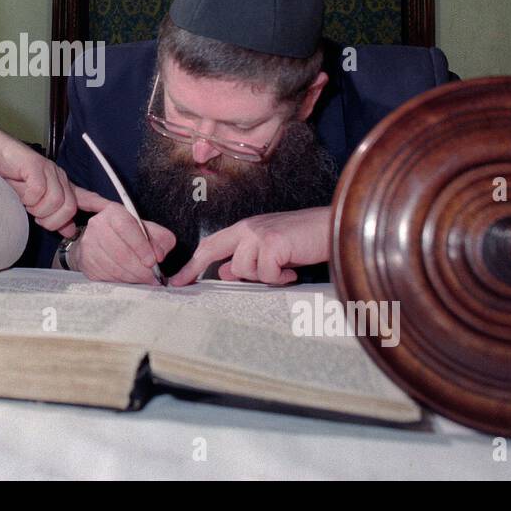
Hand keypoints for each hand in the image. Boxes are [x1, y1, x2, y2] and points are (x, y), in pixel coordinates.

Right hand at [0, 124, 100, 235]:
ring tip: (25, 201)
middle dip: (51, 219)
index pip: (87, 197)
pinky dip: (29, 199)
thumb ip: (51, 215)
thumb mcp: (31, 201)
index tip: (111, 212)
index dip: (99, 206)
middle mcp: (59, 177)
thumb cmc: (8, 176)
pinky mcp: (35, 166)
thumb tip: (69, 231)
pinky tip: (20, 192)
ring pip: (55, 202)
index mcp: (61, 185)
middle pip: (68, 208)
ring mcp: (48, 170)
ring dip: (37, 210)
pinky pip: (40, 192)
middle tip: (34, 214)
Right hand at [68, 199, 175, 283]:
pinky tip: (129, 277)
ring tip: (143, 278)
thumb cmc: (127, 233)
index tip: (153, 261)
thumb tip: (160, 255)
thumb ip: (161, 238)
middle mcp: (97, 225)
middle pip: (121, 253)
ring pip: (115, 268)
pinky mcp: (86, 262)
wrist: (100, 240)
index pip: (126, 228)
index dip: (141, 247)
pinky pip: (107, 276)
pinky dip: (122, 280)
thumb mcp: (147, 229)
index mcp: (114, 212)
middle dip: (141, 269)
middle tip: (153, 277)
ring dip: (133, 277)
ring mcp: (88, 244)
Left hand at [169, 205, 331, 286]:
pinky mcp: (273, 243)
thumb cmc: (303, 240)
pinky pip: (265, 273)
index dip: (193, 263)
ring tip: (283, 269)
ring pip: (242, 269)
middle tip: (193, 282)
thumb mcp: (270, 251)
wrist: (332, 228)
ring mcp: (259, 234)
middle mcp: (248, 228)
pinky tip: (291, 269)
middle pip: (215, 252)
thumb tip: (224, 273)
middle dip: (205, 269)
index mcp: (245, 229)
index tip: (179, 280)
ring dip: (263, 276)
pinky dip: (279, 277)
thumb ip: (247, 259)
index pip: (211, 244)